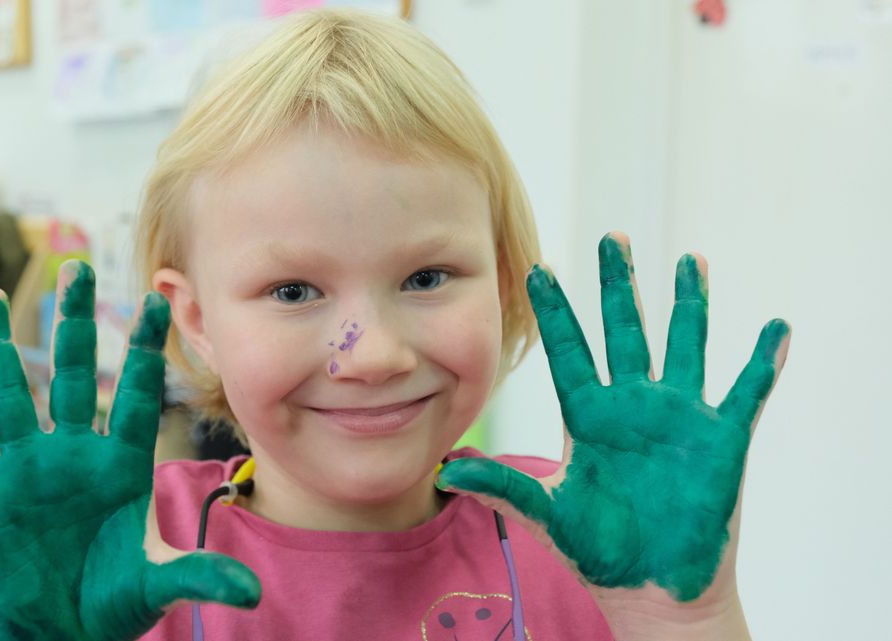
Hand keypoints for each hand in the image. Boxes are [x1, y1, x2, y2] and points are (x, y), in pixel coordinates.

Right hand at [0, 261, 259, 640]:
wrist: (67, 634)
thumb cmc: (117, 604)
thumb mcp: (157, 584)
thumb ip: (198, 576)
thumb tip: (252, 592)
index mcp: (119, 465)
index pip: (133, 395)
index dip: (142, 349)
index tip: (155, 298)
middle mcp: (71, 456)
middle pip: (70, 375)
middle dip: (73, 323)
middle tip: (77, 266)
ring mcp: (24, 474)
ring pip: (8, 399)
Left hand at [437, 233, 789, 638]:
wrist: (650, 589)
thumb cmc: (598, 551)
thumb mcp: (547, 514)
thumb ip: (502, 487)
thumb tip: (445, 472)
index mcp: (588, 417)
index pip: (568, 351)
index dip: (555, 312)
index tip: (537, 269)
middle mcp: (632, 406)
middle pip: (625, 332)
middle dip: (619, 285)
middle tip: (611, 238)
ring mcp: (678, 419)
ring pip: (685, 346)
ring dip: (689, 305)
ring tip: (691, 261)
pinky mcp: (720, 440)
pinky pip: (745, 392)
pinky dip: (762, 362)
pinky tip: (776, 329)